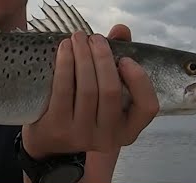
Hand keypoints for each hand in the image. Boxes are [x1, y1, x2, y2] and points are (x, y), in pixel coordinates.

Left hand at [20, 26, 158, 159]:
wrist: (48, 138)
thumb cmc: (83, 106)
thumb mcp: (104, 89)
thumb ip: (117, 59)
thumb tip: (121, 30)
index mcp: (127, 129)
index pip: (148, 107)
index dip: (139, 80)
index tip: (125, 59)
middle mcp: (108, 138)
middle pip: (111, 91)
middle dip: (103, 57)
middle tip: (95, 38)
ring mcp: (82, 136)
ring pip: (87, 89)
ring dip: (83, 56)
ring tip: (78, 38)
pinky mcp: (58, 129)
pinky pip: (64, 90)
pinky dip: (65, 63)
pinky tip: (65, 48)